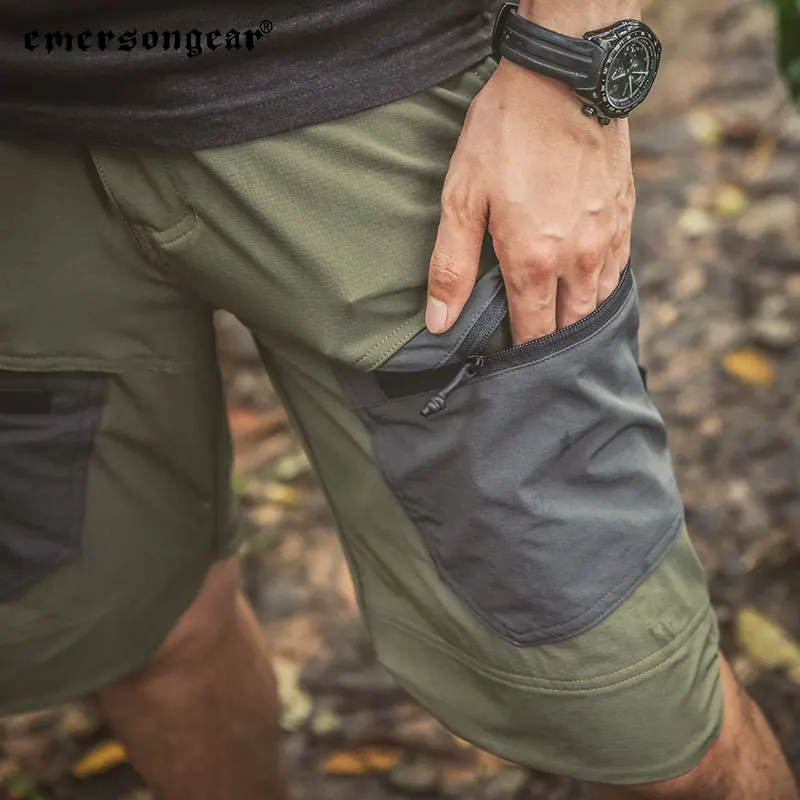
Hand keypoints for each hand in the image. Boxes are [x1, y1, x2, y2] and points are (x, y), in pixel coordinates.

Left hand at [426, 58, 635, 344]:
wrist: (566, 77)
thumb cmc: (506, 134)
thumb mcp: (462, 197)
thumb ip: (452, 266)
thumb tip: (439, 323)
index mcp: (534, 262)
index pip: (531, 332)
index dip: (521, 354)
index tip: (511, 368)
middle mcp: (578, 260)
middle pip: (570, 327)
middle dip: (552, 346)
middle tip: (534, 356)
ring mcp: (607, 239)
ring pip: (597, 304)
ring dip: (578, 322)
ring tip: (559, 332)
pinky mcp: (625, 217)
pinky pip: (618, 273)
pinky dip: (601, 291)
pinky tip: (586, 291)